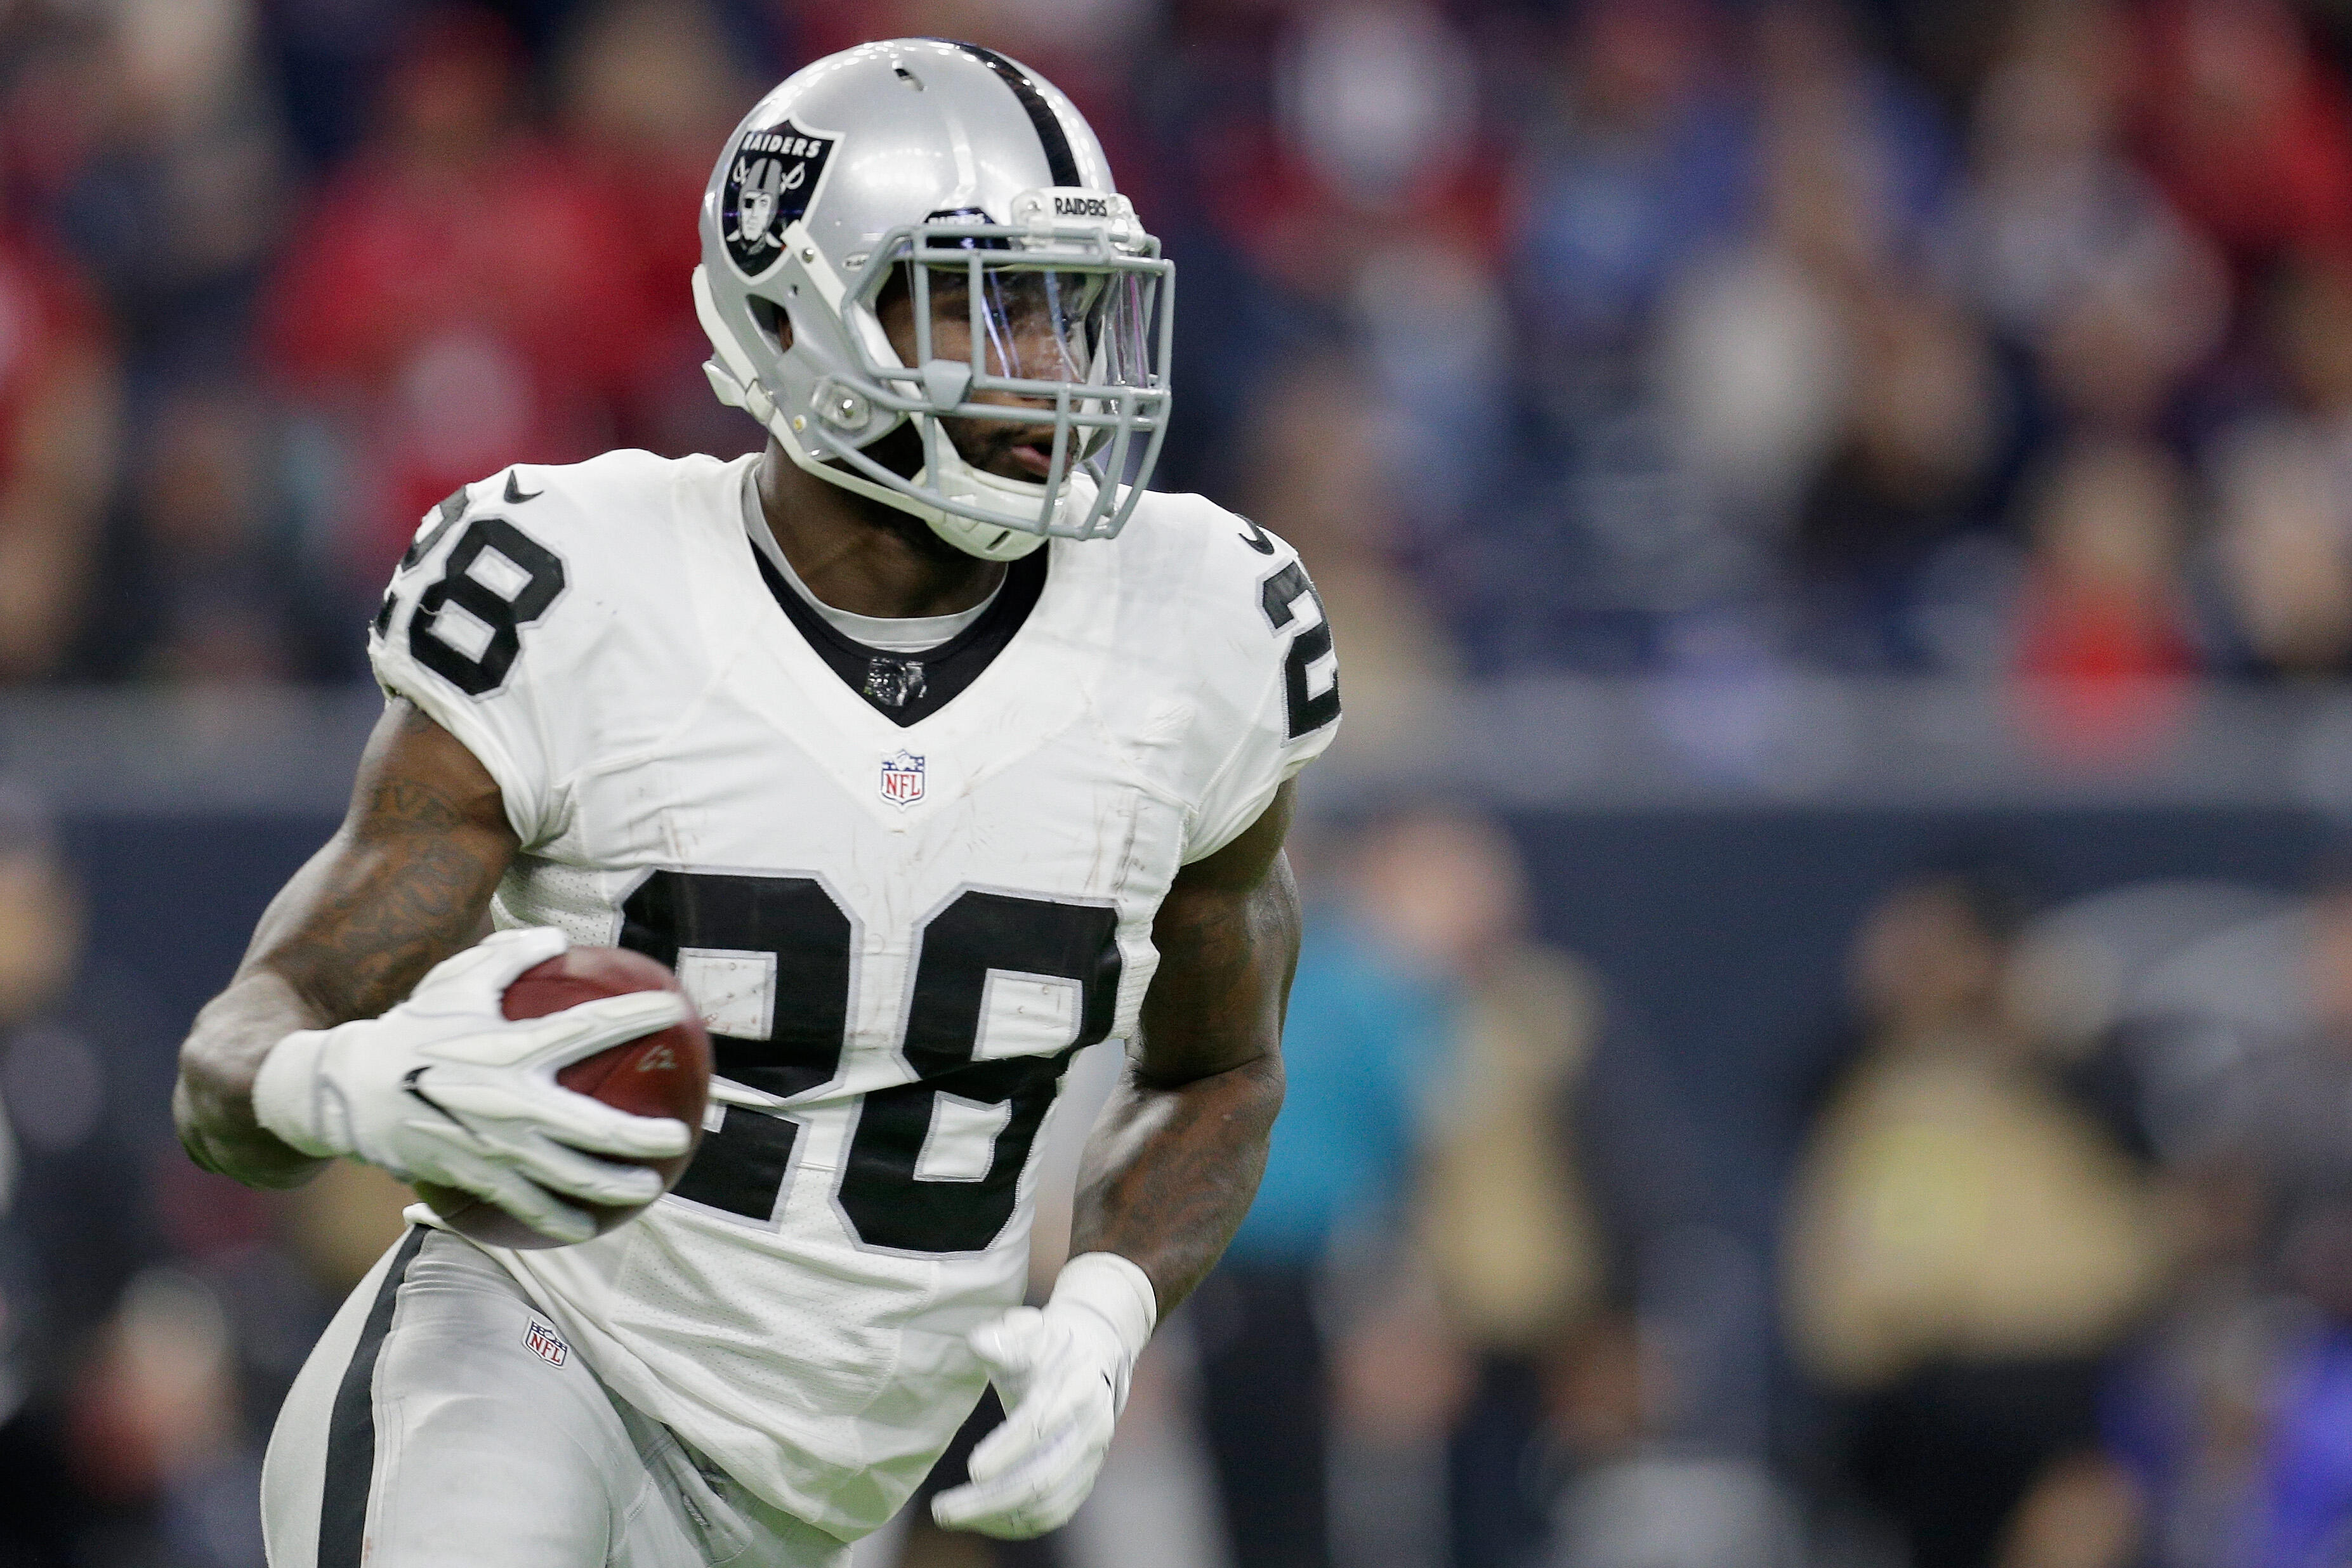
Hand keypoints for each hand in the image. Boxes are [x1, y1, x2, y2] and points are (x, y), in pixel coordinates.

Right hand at [251, 927, 692, 1243]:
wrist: (345, 1093)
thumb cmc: (409, 1030)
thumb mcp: (454, 982)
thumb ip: (508, 956)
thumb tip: (556, 936)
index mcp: (511, 1049)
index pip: (589, 1028)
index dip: (634, 1015)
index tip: (674, 1007)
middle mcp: (511, 1103)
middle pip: (596, 1128)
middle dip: (644, 1137)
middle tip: (678, 1137)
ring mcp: (495, 1149)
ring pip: (570, 1179)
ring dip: (615, 1188)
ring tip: (649, 1189)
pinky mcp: (475, 1179)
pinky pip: (528, 1208)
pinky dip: (561, 1221)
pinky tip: (586, 1227)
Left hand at [932, 1253, 1157, 1538]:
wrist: (1095, 1355)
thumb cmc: (1047, 1344)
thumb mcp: (1028, 1330)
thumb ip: (1003, 1338)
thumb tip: (979, 1343)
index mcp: (1077, 1388)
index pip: (1041, 1425)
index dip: (1008, 1450)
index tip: (972, 1469)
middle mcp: (1091, 1429)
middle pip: (1043, 1477)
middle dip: (990, 1498)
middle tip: (942, 1509)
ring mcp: (1091, 1458)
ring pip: (1047, 1505)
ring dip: (996, 1517)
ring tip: (951, 1515)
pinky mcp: (1085, 1478)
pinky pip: (1053, 1514)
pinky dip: (1016, 1524)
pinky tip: (980, 1518)